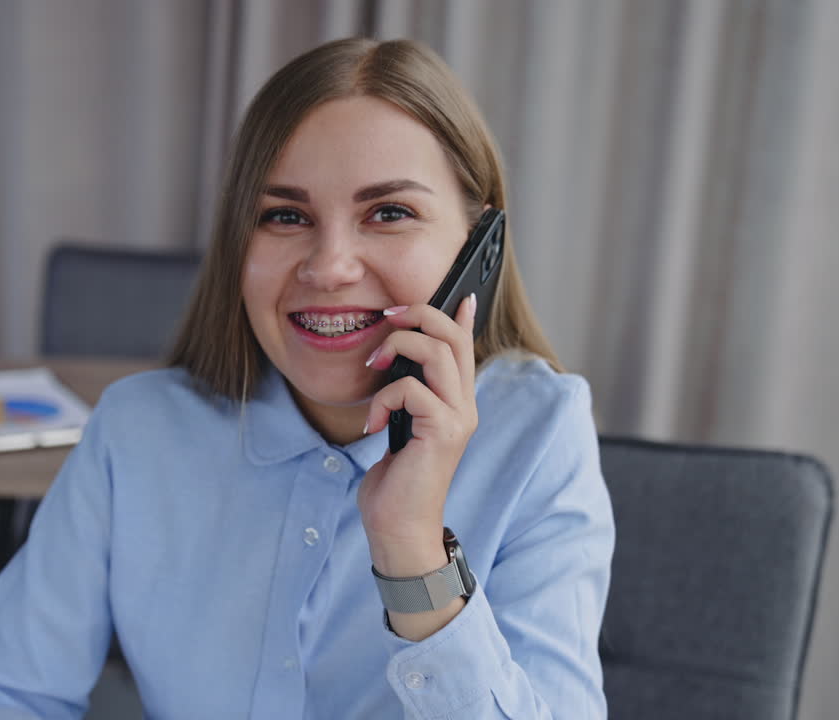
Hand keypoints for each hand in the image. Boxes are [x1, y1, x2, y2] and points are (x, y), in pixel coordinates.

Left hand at [358, 294, 478, 576]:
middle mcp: (465, 405)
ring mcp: (457, 417)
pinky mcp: (443, 431)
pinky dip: (381, 399)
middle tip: (385, 317)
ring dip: (396, 346)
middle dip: (417, 314)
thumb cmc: (396, 481)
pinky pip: (410, 388)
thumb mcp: (400, 426)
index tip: (459, 291)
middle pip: (452, 335)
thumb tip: (399, 361)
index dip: (461, 314)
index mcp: (456, 401)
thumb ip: (407, 394)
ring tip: (373, 363)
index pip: (466, 344)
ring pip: (435, 351)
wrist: (399, 527)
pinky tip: (372, 424)